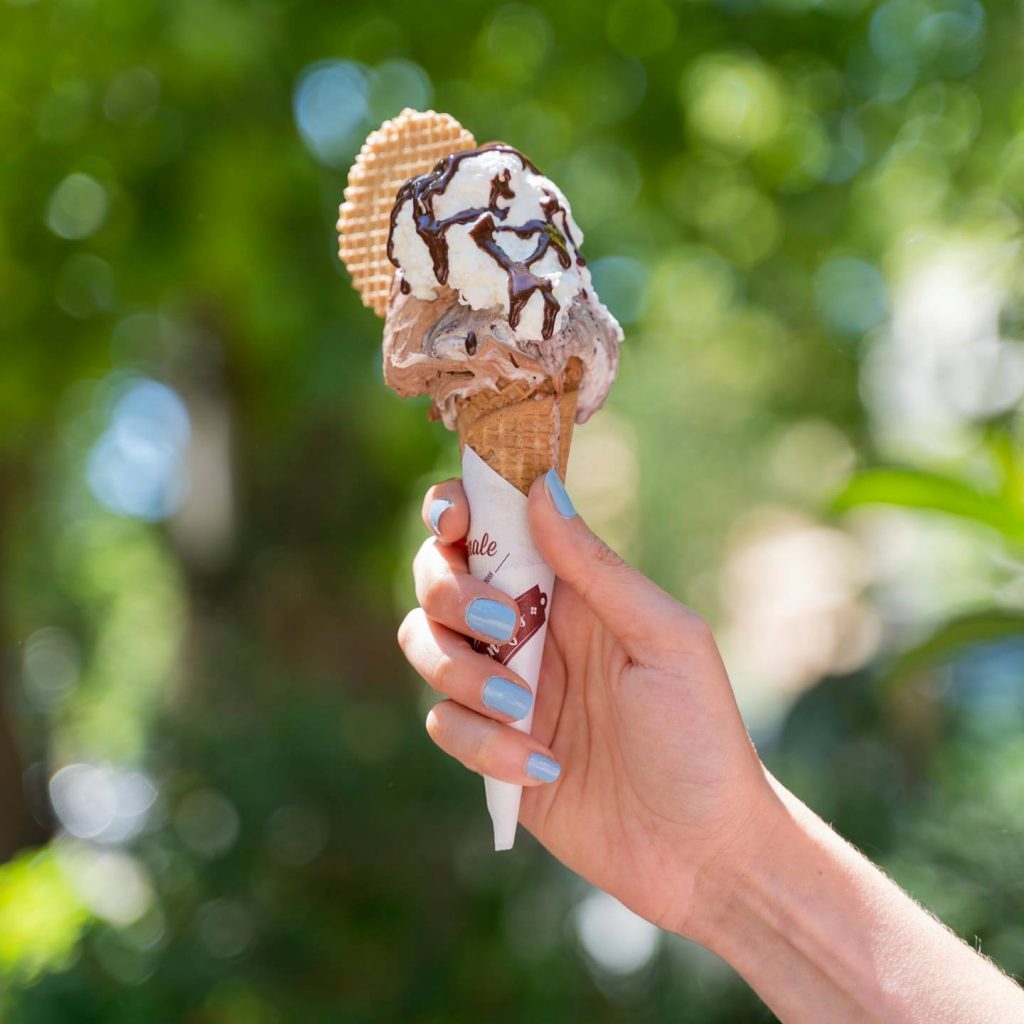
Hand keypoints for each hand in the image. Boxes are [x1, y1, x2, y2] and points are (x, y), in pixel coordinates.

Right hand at [398, 471, 773, 933]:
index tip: (455, 523)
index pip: (493, 526)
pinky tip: (544, 771)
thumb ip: (596, 568)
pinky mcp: (491, 749)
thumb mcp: (664, 640)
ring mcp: (505, 688)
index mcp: (570, 590)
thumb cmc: (701, 736)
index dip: (457, 512)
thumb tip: (541, 487)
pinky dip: (483, 745)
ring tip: (522, 709)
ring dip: (460, 672)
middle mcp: (528, 629)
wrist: (703, 853)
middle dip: (450, 594)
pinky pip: (444, 724)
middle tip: (500, 625)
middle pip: (438, 579)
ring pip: (425, 647)